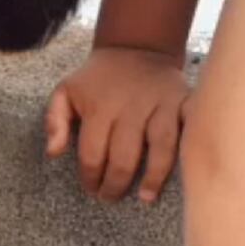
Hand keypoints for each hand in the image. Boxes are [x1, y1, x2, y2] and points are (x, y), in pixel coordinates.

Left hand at [43, 45, 190, 203]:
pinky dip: (190, 146)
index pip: (92, 154)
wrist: (136, 47)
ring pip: (161, 146)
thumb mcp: (66, 91)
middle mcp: (131, 108)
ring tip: (145, 198)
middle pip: (124, 157)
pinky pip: (190, 127)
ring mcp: (161, 105)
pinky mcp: (184, 102)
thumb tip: (53, 153)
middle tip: (111, 197)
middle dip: (115, 184)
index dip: (90, 177)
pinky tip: (185, 170)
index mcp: (100, 108)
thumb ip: (54, 121)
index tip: (92, 189)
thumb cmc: (98, 78)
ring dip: (154, 177)